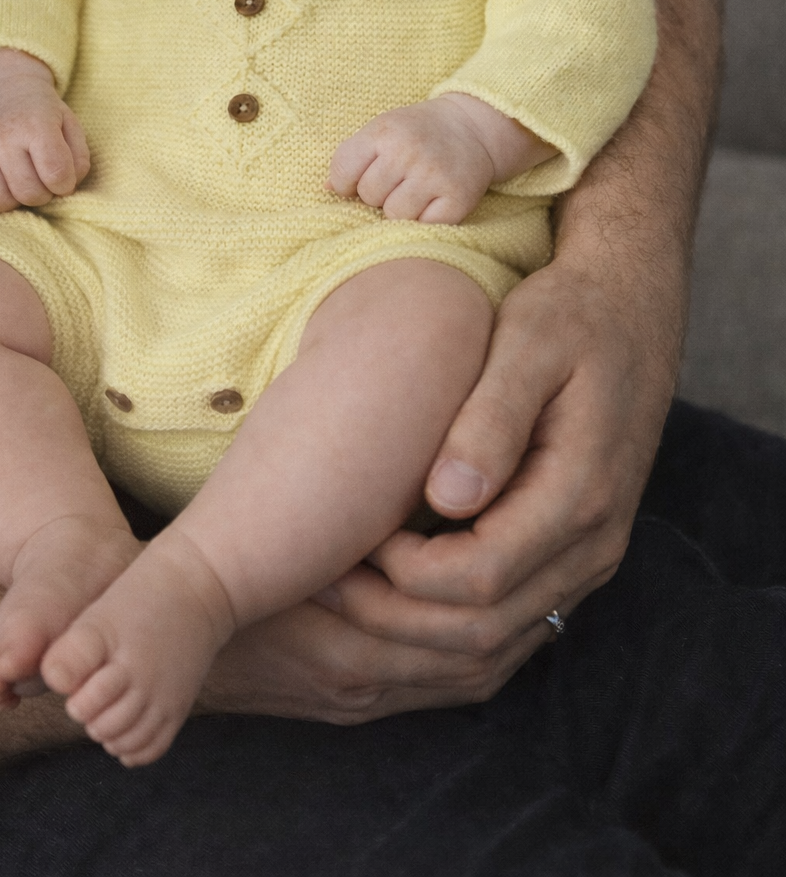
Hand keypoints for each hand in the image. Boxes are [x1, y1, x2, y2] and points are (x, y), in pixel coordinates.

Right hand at [0, 49, 89, 211]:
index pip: (56, 174)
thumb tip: (65, 188)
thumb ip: (77, 159)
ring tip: (16, 183)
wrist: (3, 90)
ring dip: (10, 200)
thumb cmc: (41, 115)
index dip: (65, 184)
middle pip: (27, 193)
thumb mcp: (69, 125)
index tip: (62, 178)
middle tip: (39, 179)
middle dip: (40, 194)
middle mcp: (1, 136)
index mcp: (35, 125)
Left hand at [199, 241, 678, 719]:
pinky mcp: (572, 558)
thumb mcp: (528, 342)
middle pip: (482, 631)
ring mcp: (588, 560)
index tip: (352, 535)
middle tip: (322, 582)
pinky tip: (386, 593)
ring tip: (342, 593)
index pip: (479, 577)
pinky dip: (442, 627)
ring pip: (495, 643)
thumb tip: (446, 498)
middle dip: (392, 619)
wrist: (633, 311)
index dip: (403, 574)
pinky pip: (508, 626)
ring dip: (411, 634)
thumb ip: (491, 419)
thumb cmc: (569, 315)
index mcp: (582, 494)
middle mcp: (594, 545)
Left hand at [327, 94, 550, 223]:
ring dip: (401, 209)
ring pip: (395, 215)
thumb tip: (327, 189)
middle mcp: (409, 151)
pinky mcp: (458, 198)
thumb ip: (351, 156)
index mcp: (384, 132)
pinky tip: (432, 201)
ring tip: (414, 191)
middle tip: (397, 181)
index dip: (346, 183)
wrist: (472, 127)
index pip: (342, 173)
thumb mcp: (381, 130)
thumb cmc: (416, 133)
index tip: (360, 179)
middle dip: (378, 194)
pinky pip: (425, 226)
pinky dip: (425, 219)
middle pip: (369, 196)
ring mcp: (435, 175)